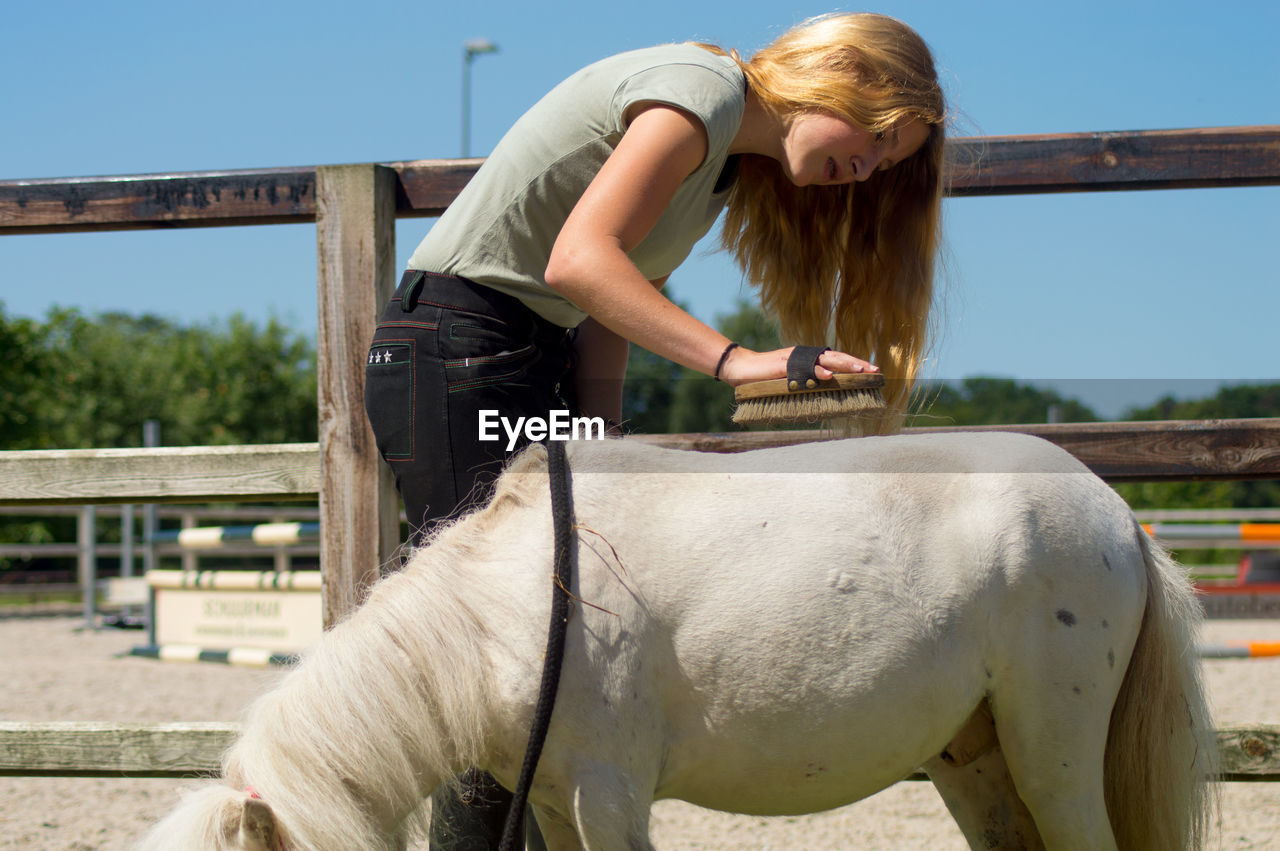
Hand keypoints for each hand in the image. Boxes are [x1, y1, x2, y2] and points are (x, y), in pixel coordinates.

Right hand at [718, 346, 877, 385]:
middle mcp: (804, 355)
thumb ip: (806, 384)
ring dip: (844, 365)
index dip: (854, 364)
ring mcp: (795, 358)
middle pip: (836, 357)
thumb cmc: (764, 378)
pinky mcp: (784, 365)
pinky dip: (817, 371)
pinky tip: (830, 375)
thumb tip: (824, 395)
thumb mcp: (790, 382)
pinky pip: (804, 367)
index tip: (873, 370)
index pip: (836, 360)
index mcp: (808, 359)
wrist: (740, 368)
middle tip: (875, 370)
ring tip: (860, 371)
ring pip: (825, 359)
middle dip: (857, 364)